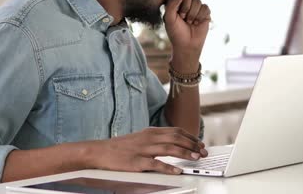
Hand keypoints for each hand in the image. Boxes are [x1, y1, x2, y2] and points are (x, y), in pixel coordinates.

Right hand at [84, 127, 207, 174]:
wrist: (99, 152)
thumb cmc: (120, 147)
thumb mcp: (140, 138)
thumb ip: (155, 139)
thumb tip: (173, 142)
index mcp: (150, 132)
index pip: (176, 131)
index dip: (191, 137)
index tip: (200, 143)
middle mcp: (148, 138)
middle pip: (176, 138)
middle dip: (192, 145)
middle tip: (203, 151)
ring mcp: (143, 150)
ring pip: (169, 148)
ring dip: (185, 153)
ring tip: (196, 158)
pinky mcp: (136, 162)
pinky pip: (155, 164)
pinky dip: (168, 167)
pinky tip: (177, 170)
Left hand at [164, 0, 210, 57]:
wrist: (187, 45)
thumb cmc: (176, 32)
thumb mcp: (169, 19)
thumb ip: (171, 4)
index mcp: (175, 2)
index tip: (176, 7)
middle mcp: (186, 3)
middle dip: (185, 6)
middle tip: (182, 17)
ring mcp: (196, 7)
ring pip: (197, 1)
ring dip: (193, 14)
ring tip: (189, 22)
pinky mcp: (205, 12)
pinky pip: (205, 7)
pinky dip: (200, 16)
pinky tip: (197, 23)